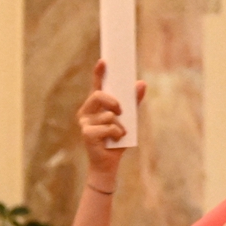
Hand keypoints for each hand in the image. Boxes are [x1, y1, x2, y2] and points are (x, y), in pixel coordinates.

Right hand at [77, 61, 147, 181]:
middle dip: (112, 101)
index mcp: (95, 106)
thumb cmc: (117, 141)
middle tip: (121, 110)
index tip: (104, 61)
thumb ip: (133, 102)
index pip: (96, 86)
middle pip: (98, 96)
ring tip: (119, 134)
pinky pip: (108, 127)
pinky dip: (117, 133)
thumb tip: (141, 83)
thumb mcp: (130, 119)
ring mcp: (84, 123)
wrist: (109, 164)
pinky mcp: (86, 134)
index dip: (99, 73)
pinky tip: (114, 141)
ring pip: (108, 115)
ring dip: (119, 125)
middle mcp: (86, 112)